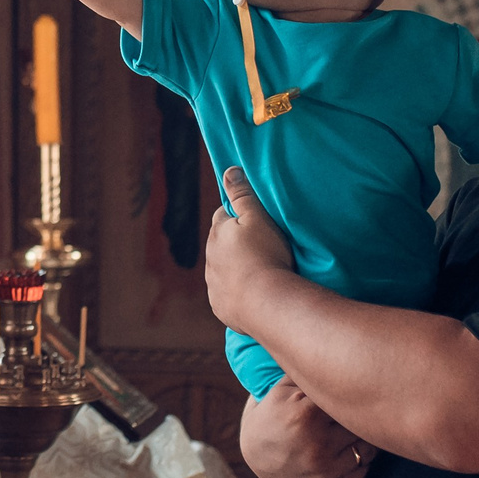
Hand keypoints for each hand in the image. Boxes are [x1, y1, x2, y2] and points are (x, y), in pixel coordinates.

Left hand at [203, 166, 292, 333]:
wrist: (268, 302)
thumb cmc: (267, 255)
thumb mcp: (258, 218)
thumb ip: (243, 195)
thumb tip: (229, 171)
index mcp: (218, 233)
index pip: (223, 216)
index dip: (238, 216)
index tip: (253, 221)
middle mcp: (210, 259)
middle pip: (221, 244)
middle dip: (235, 242)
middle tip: (260, 247)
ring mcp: (213, 284)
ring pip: (222, 269)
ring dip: (235, 268)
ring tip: (259, 271)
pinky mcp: (219, 306)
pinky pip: (226, 294)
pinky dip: (236, 291)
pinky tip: (253, 293)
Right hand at [241, 382, 374, 477]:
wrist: (261, 471)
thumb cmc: (268, 422)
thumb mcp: (269, 395)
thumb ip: (292, 373)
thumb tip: (312, 335)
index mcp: (298, 411)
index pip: (341, 388)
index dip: (347, 384)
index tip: (350, 378)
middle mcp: (313, 440)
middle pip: (357, 413)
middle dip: (357, 408)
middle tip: (353, 403)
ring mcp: (326, 467)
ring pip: (367, 439)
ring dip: (362, 432)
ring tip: (347, 427)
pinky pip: (367, 462)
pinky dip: (363, 454)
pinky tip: (347, 449)